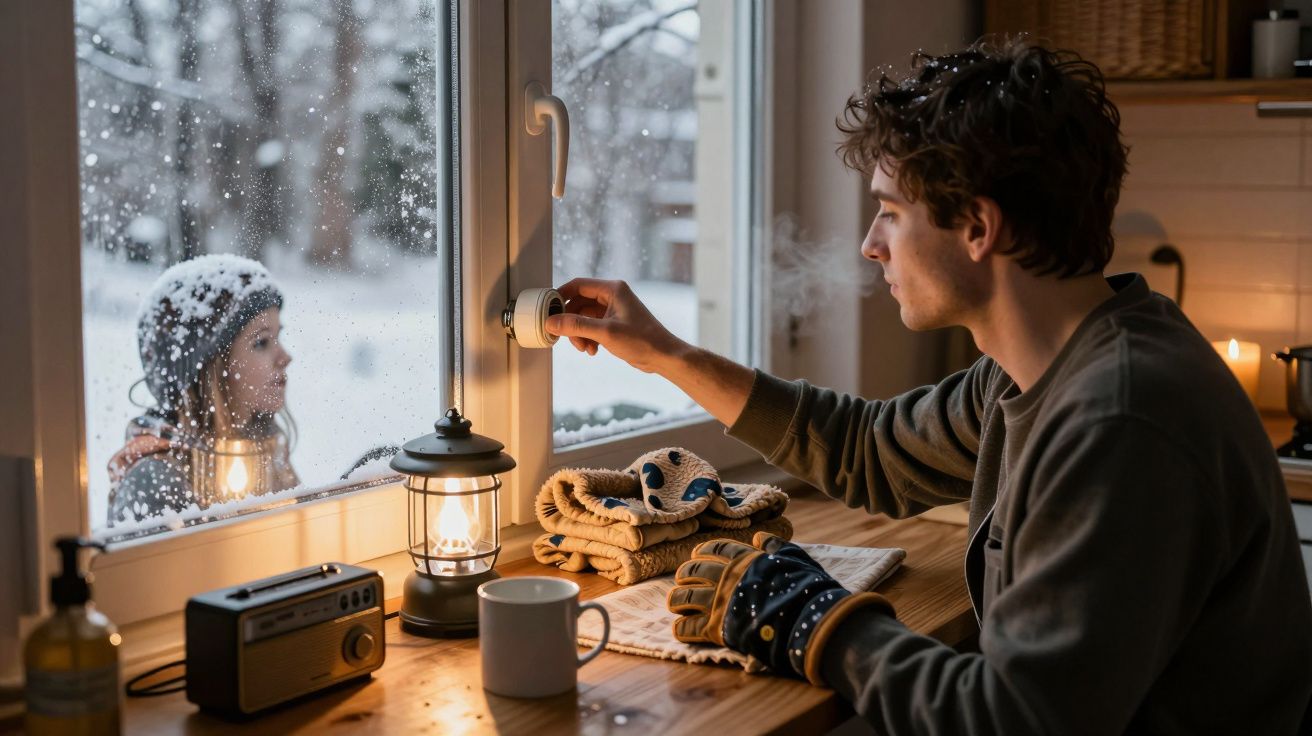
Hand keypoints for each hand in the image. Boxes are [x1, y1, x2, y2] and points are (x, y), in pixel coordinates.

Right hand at [544, 279, 686, 373]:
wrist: (662, 356)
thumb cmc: (641, 340)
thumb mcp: (605, 333)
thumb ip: (576, 326)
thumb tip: (551, 322)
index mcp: (613, 289)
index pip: (578, 285)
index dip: (561, 296)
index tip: (549, 310)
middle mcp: (612, 296)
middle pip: (578, 303)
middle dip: (572, 323)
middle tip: (569, 338)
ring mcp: (613, 310)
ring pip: (584, 318)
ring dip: (580, 334)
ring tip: (585, 349)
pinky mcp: (613, 324)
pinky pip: (591, 327)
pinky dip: (588, 338)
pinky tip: (593, 351)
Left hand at [667, 532, 894, 684]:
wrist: (808, 619)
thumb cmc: (807, 588)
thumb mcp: (795, 558)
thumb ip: (776, 547)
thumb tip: (759, 537)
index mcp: (745, 559)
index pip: (717, 549)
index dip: (704, 551)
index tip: (696, 554)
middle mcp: (727, 577)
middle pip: (694, 570)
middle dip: (685, 573)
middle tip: (683, 579)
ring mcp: (719, 602)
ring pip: (684, 597)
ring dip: (676, 599)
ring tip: (674, 603)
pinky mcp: (716, 628)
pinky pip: (688, 627)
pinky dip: (681, 629)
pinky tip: (680, 629)